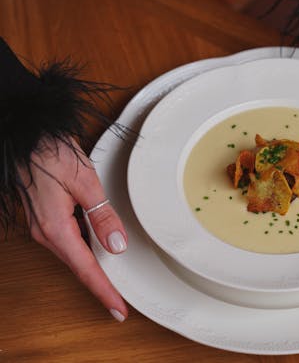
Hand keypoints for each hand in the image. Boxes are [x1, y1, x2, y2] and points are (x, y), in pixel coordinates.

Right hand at [18, 137, 127, 321]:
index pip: (85, 269)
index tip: (118, 309)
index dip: (104, 291)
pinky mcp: (47, 218)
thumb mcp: (85, 183)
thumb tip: (116, 244)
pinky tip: (99, 250)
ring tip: (113, 282)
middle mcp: (47, 232)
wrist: (29, 139)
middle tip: (118, 302)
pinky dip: (86, 249)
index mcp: (56, 228)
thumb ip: (102, 215)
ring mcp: (44, 226)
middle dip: (100, 285)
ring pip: (75, 254)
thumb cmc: (51, 155)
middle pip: (79, 266)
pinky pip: (70, 240)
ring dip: (93, 268)